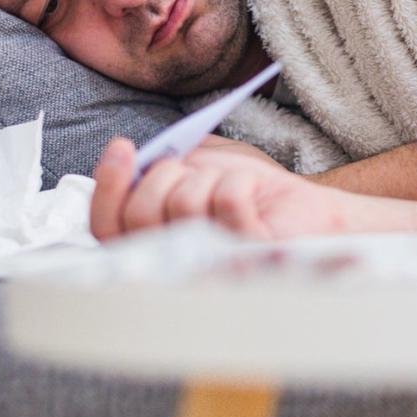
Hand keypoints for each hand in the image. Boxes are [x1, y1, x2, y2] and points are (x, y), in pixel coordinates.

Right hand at [90, 136, 349, 241]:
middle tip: (194, 172)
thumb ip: (163, 166)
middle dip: (167, 175)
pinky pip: (226, 202)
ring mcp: (210, 267)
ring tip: (232, 187)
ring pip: (184, 202)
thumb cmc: (254, 194)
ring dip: (211, 177)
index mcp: (156, 246)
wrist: (310, 210)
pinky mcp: (246, 259)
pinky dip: (239, 181)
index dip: (107, 187)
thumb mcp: (200, 169)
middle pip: (140, 214)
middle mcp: (176, 266)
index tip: (122, 148)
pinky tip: (252, 191)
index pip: (107, 226)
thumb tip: (136, 159)